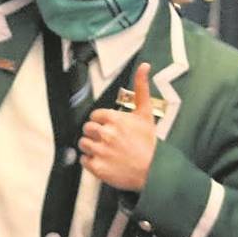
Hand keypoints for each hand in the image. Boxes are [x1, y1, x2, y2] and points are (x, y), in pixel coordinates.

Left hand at [80, 62, 157, 191]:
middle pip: (87, 129)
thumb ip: (141, 88)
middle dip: (95, 133)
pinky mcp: (97, 167)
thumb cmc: (149, 142)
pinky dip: (90, 161)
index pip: (95, 116)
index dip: (102, 122)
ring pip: (83, 144)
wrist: (154, 170)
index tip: (110, 127)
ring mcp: (100, 151)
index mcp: (115, 119)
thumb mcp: (145, 113)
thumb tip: (144, 66)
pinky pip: (83, 160)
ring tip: (105, 150)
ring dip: (91, 147)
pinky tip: (103, 161)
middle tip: (108, 140)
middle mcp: (106, 134)